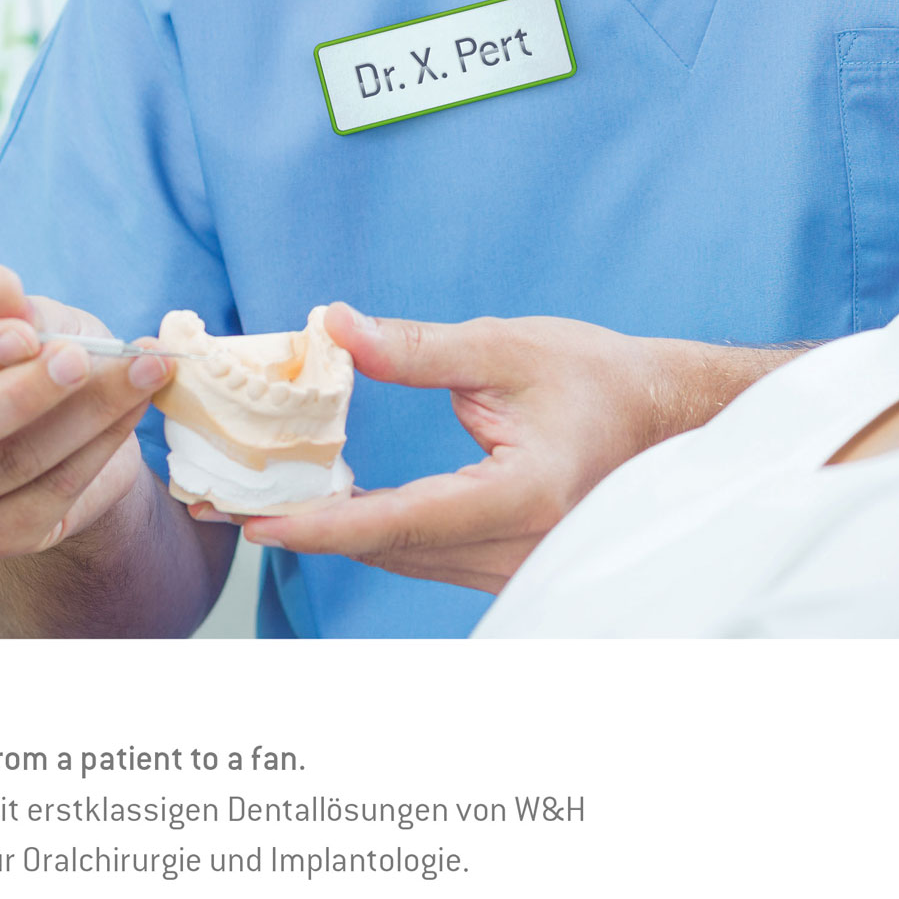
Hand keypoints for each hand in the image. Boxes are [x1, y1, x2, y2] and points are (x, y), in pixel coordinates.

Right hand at [0, 263, 170, 560]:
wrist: (75, 427)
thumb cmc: (38, 360)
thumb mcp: (30, 321)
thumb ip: (8, 308)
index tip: (27, 334)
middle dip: (22, 394)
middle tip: (82, 359)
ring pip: (6, 465)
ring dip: (84, 416)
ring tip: (140, 372)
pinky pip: (47, 496)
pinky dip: (98, 449)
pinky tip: (131, 411)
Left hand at [234, 307, 786, 594]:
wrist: (669, 418)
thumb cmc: (598, 378)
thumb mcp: (507, 348)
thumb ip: (419, 348)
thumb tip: (335, 329)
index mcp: (522, 496)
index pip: (401, 521)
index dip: (323, 524)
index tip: (257, 519)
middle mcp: (519, 549)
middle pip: (392, 551)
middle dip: (309, 528)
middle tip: (230, 501)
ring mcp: (518, 569)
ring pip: (406, 562)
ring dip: (339, 535)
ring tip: (265, 501)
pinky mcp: (512, 568)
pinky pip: (429, 560)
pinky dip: (379, 536)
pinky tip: (337, 508)